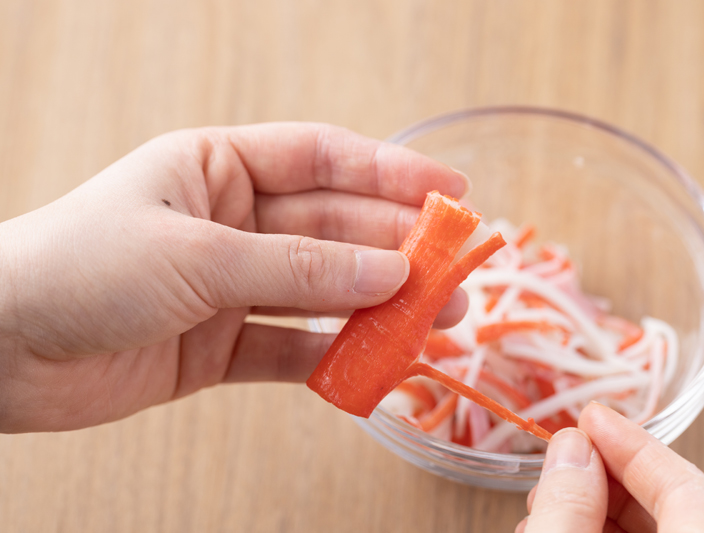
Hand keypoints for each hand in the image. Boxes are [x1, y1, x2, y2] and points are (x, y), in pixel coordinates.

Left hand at [0, 123, 470, 432]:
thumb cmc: (81, 268)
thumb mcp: (196, 255)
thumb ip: (296, 269)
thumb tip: (389, 272)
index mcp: (219, 167)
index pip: (322, 159)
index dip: (391, 171)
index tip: (451, 190)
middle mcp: (231, 221)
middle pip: (333, 230)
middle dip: (396, 250)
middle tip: (456, 273)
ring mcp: (229, 285)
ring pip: (320, 293)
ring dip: (376, 307)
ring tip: (437, 321)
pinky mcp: (219, 345)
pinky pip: (289, 349)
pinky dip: (330, 359)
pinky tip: (372, 366)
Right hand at [516, 402, 703, 531]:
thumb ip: (567, 505)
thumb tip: (572, 447)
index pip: (690, 490)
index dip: (636, 445)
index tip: (591, 417)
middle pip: (669, 508)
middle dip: (605, 476)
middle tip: (561, 460)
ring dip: (591, 508)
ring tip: (542, 502)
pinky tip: (554, 528)